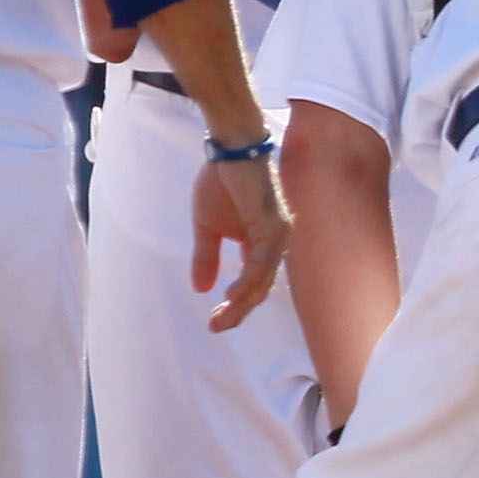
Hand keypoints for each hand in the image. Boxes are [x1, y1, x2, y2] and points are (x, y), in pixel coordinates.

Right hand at [192, 154, 291, 332]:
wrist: (229, 150)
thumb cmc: (220, 182)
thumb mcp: (207, 227)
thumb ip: (207, 257)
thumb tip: (200, 289)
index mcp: (261, 245)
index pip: (254, 284)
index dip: (236, 305)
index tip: (214, 321)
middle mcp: (276, 244)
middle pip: (261, 288)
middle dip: (238, 311)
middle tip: (216, 327)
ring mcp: (278, 235)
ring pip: (263, 279)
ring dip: (241, 302)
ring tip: (221, 318)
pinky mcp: (273, 226)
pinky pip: (262, 262)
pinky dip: (248, 281)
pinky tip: (232, 295)